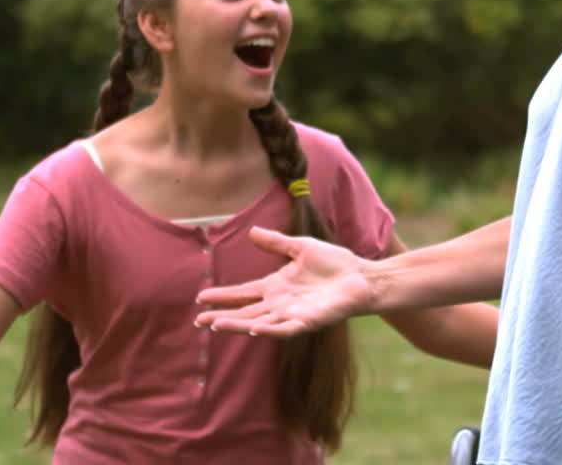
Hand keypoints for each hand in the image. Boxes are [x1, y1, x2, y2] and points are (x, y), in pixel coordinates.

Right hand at [194, 227, 372, 336]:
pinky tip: (255, 329)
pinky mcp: (309, 321)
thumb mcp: (301, 247)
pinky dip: (271, 329)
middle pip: (245, 312)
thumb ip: (276, 242)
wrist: (363, 276)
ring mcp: (293, 314)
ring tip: (217, 326)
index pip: (243, 293)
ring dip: (239, 325)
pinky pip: (286, 328)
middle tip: (199, 321)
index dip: (223, 296)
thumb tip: (252, 231)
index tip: (201, 298)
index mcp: (276, 286)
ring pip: (260, 323)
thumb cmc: (335, 263)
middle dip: (222, 317)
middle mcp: (280, 303)